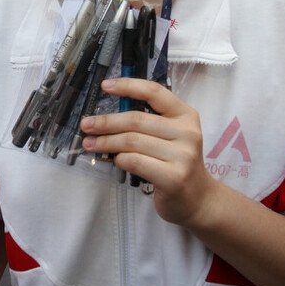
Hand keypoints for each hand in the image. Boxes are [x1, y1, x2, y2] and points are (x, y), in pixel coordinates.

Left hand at [80, 77, 217, 226]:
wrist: (198, 199)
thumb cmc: (176, 164)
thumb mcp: (171, 136)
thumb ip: (149, 122)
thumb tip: (108, 115)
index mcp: (186, 115)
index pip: (154, 93)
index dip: (128, 86)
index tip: (105, 86)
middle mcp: (188, 132)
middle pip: (137, 120)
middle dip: (106, 122)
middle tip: (87, 125)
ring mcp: (183, 155)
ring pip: (132, 142)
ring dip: (106, 142)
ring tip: (90, 144)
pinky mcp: (174, 177)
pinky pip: (135, 162)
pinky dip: (119, 159)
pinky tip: (115, 160)